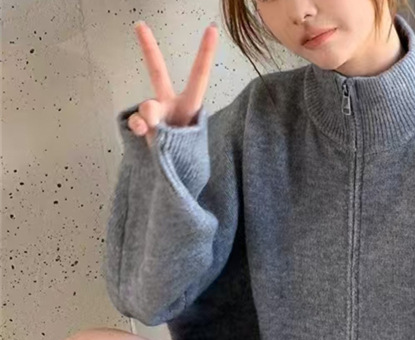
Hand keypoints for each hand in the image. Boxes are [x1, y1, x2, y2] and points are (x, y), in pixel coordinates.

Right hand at [127, 20, 219, 147]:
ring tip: (158, 129)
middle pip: (157, 72)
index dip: (205, 53)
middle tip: (140, 24)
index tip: (212, 29)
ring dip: (152, 117)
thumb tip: (148, 112)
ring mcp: (154, 113)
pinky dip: (139, 127)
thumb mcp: (188, 141)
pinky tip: (143, 133)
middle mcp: (170, 104)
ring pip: (148, 107)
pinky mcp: (142, 125)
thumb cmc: (188, 154)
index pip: (199, 76)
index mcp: (190, 105)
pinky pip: (137, 121)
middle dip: (148, 49)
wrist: (176, 174)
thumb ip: (170, 124)